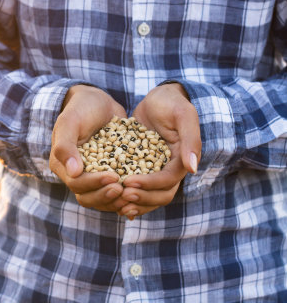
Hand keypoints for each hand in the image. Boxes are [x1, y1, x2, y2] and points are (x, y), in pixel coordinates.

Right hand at [49, 85, 127, 211]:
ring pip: (102, 199)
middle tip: (124, 189)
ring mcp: (93, 176)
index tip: (114, 177)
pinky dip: (126, 194)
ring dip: (117, 200)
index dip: (94, 184)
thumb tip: (73, 172)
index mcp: (63, 165)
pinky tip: (140, 192)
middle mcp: (76, 175)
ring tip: (132, 194)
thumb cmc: (81, 108)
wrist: (98, 102)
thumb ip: (66, 145)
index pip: (77, 184)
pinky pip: (116, 191)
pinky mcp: (109, 174)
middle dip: (106, 197)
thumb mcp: (70, 121)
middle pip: (89, 197)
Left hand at [119, 83, 200, 218]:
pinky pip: (135, 186)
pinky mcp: (139, 167)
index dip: (150, 184)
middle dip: (142, 198)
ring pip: (148, 195)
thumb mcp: (183, 115)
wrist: (157, 99)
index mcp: (181, 160)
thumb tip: (192, 168)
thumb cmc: (171, 103)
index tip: (129, 182)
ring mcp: (154, 170)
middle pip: (160, 195)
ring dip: (134, 202)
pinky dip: (126, 195)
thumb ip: (190, 140)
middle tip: (121, 194)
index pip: (168, 181)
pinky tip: (110, 198)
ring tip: (115, 202)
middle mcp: (169, 169)